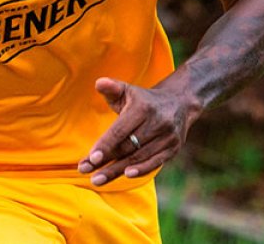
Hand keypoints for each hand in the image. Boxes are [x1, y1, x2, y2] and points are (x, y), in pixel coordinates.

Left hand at [77, 77, 199, 186]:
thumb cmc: (143, 99)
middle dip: (106, 161)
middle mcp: (158, 122)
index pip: (120, 131)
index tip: (91, 158)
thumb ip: (112, 87)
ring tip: (97, 179)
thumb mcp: (127, 90)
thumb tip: (99, 83)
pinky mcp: (174, 148)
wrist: (179, 102)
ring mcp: (167, 137)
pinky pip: (155, 162)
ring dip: (117, 170)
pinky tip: (125, 176)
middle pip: (127, 147)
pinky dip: (141, 170)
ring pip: (139, 157)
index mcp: (143, 108)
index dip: (106, 145)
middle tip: (85, 171)